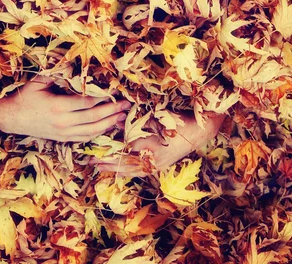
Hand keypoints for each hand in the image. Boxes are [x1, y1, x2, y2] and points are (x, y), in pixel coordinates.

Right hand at [0, 78, 130, 141]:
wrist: (12, 118)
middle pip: (93, 117)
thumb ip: (56, 72)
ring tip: (122, 116)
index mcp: (57, 106)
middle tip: (126, 103)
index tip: (115, 90)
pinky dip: (99, 132)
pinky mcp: (63, 139)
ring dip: (109, 123)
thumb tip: (73, 61)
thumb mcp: (37, 81)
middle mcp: (63, 122)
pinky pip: (85, 138)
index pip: (86, 102)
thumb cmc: (25, 97)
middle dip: (112, 110)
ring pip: (92, 130)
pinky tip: (108, 126)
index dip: (103, 97)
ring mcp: (63, 133)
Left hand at [91, 112, 224, 175]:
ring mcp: (157, 166)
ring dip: (116, 169)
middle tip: (92, 163)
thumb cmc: (177, 120)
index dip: (109, 150)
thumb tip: (115, 120)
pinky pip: (141, 172)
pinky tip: (121, 171)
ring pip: (132, 170)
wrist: (198, 131)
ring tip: (102, 168)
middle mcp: (152, 160)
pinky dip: (129, 171)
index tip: (95, 151)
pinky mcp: (161, 166)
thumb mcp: (155, 118)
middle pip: (125, 164)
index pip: (124, 151)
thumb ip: (135, 122)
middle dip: (108, 164)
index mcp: (149, 147)